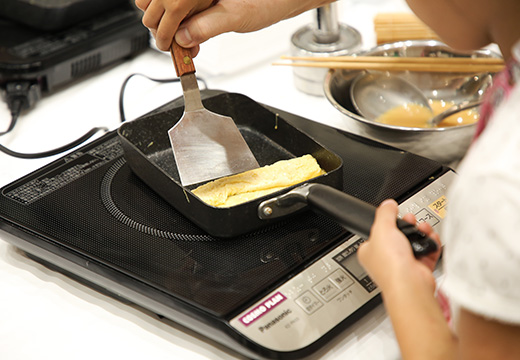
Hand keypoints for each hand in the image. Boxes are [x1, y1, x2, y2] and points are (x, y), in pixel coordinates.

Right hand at [135, 0, 214, 51]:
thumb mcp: (224, 13)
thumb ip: (205, 30)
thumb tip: (183, 42)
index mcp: (179, 3)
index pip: (163, 33)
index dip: (166, 44)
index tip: (169, 47)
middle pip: (150, 21)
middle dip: (160, 31)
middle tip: (172, 35)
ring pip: (143, 5)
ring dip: (154, 13)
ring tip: (170, 17)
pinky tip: (166, 4)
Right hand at [136, 0, 334, 54]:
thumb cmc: (268, 0)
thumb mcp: (235, 17)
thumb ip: (206, 27)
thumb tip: (182, 38)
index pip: (165, 3)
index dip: (163, 27)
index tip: (170, 47)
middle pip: (164, 5)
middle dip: (168, 30)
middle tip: (179, 50)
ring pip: (174, 10)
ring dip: (177, 30)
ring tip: (188, 47)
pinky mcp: (207, 0)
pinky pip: (188, 12)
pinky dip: (188, 27)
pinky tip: (194, 40)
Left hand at [357, 199, 441, 293]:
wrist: (410, 284)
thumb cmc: (390, 264)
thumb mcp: (382, 228)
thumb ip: (385, 213)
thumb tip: (388, 204)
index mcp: (370, 252)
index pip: (377, 232)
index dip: (387, 222)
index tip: (394, 215)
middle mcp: (385, 260)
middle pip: (397, 236)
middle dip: (408, 226)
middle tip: (411, 220)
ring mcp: (402, 265)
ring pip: (413, 244)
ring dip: (421, 233)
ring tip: (423, 228)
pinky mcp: (419, 269)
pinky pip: (427, 253)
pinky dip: (431, 245)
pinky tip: (431, 238)